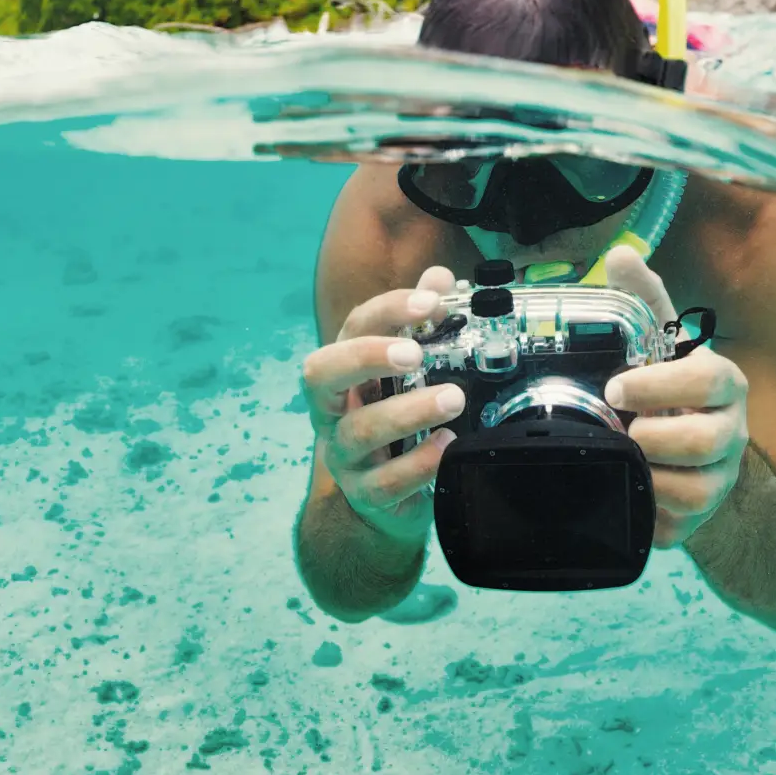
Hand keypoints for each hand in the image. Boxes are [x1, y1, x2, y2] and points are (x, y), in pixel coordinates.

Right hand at [301, 266, 466, 546]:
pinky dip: (418, 463)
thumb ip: (421, 321)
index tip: (431, 301)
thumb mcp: (406, 370)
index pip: (354, 327)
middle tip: (415, 353)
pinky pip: (385, 483)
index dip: (389, 309)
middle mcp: (334, 408)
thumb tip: (439, 277)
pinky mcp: (365, 494)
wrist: (389, 497)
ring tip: (453, 399)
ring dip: (409, 411)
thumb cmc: (397, 417)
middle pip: (322, 373)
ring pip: (360, 430)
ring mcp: (343, 453)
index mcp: (346, 369)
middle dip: (367, 357)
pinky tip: (448, 446)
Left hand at [602, 246, 747, 548]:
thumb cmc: (668, 390)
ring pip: (693, 492)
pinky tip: (630, 492)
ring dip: (648, 477)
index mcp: (725, 384)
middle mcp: (733, 433)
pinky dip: (647, 512)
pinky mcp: (703, 518)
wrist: (688, 455)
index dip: (660, 386)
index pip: (708, 381)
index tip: (616, 389)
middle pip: (702, 442)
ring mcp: (722, 479)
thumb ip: (644, 300)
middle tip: (619, 429)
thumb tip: (620, 254)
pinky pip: (676, 526)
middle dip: (651, 438)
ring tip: (624, 459)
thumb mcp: (659, 344)